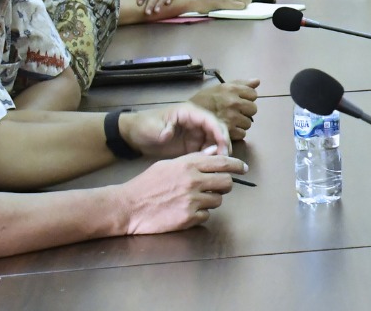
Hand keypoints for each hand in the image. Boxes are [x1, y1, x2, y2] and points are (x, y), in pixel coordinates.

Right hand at [117, 150, 245, 234]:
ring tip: (194, 199)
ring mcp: (192, 200)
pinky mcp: (188, 218)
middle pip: (227, 182)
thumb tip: (214, 152)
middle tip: (217, 187)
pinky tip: (186, 210)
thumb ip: (193, 159)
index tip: (243, 169)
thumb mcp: (168, 165)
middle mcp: (193, 181)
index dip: (236, 165)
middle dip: (225, 185)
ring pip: (218, 200)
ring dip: (211, 200)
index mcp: (188, 165)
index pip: (223, 162)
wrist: (127, 207)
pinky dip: (200, 214)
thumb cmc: (146, 184)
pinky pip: (207, 215)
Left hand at [120, 102, 230, 157]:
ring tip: (222, 165)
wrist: (134, 136)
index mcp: (189, 113)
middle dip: (224, 143)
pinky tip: (212, 167)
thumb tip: (168, 135)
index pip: (210, 120)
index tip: (224, 145)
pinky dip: (212, 157)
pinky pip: (207, 149)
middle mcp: (196, 122)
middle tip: (226, 159)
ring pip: (215, 140)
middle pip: (217, 130)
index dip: (219, 131)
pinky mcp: (193, 144)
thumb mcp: (151, 127)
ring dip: (220, 151)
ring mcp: (196, 133)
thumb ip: (161, 130)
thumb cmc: (144, 126)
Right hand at [188, 79, 259, 141]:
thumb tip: (257, 81)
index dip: (248, 98)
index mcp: (231, 90)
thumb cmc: (204, 100)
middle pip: (253, 109)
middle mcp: (233, 102)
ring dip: (241, 123)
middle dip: (246, 111)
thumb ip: (240, 84)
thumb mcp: (220, 87)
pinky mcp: (228, 131)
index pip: (253, 94)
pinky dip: (236, 133)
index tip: (240, 100)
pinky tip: (228, 129)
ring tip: (231, 121)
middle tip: (236, 112)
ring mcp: (231, 117)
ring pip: (248, 123)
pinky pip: (242, 134)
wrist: (187, 115)